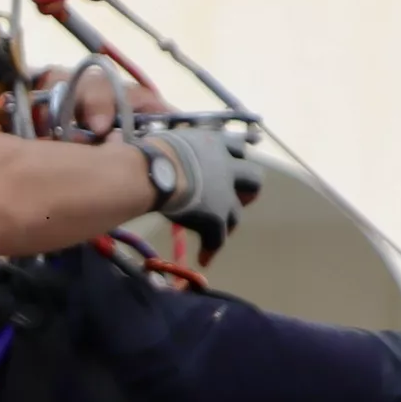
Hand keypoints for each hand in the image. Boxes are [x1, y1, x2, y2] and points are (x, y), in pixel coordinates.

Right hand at [128, 120, 260, 252]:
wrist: (150, 173)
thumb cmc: (147, 154)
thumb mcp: (166, 143)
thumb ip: (173, 149)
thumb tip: (153, 152)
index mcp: (212, 143)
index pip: (236, 148)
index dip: (235, 160)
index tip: (227, 168)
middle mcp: (224, 167)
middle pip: (254, 179)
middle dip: (247, 192)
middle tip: (236, 201)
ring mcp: (223, 194)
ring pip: (236, 214)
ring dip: (226, 224)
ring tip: (213, 234)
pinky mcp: (215, 217)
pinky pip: (217, 239)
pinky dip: (210, 249)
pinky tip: (203, 258)